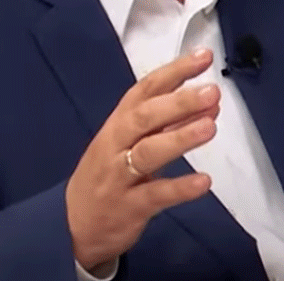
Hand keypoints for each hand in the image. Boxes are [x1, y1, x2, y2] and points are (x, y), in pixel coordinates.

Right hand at [66, 48, 220, 272]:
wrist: (72, 225)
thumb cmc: (107, 174)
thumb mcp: (127, 143)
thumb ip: (167, 125)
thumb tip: (208, 104)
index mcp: (117, 123)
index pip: (145, 90)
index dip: (174, 72)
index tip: (203, 57)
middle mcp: (115, 145)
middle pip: (144, 118)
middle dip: (178, 102)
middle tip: (212, 92)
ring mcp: (119, 176)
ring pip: (147, 153)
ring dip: (179, 138)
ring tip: (210, 126)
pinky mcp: (128, 207)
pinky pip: (155, 195)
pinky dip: (179, 188)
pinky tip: (204, 182)